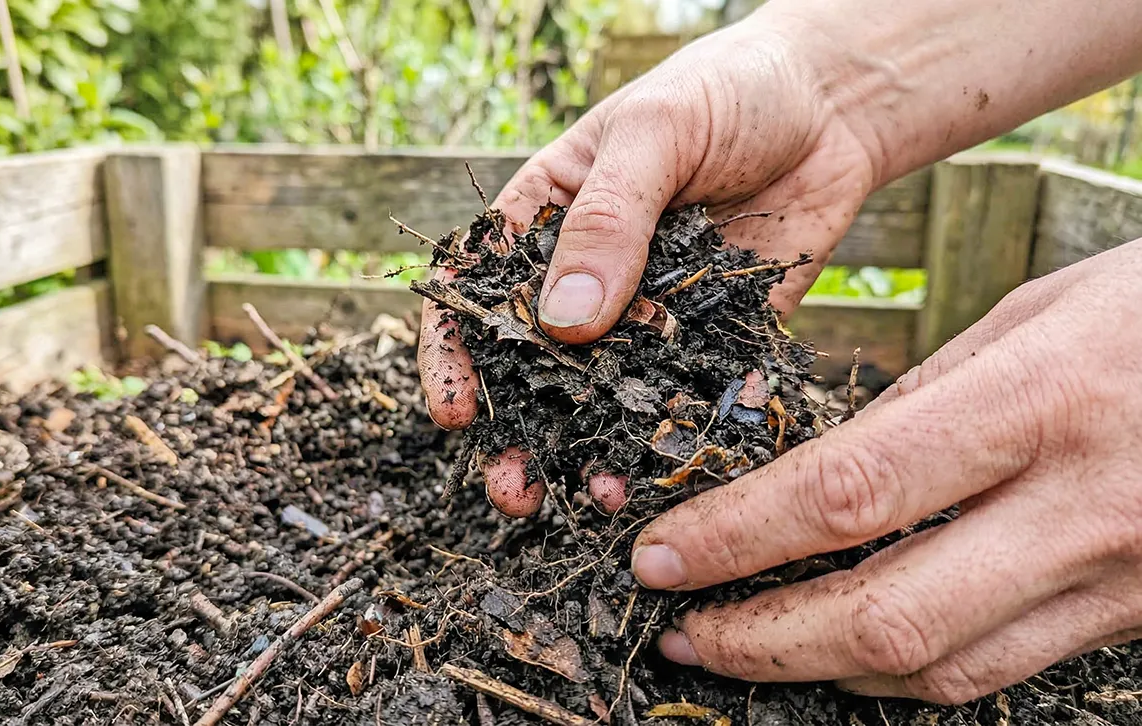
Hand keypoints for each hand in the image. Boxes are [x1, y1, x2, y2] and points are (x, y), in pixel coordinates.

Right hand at [418, 18, 879, 515]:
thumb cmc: (725, 92)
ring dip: (595, 450)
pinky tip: (675, 471)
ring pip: (609, 394)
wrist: (834, 103)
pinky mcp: (712, 337)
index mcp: (545, 217)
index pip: (477, 290)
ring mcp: (649, 313)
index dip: (455, 354)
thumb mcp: (655, 137)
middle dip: (520, 432)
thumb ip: (609, 223)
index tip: (455, 413)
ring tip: (596, 497)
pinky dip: (680, 435)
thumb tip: (565, 323)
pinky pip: (690, 395)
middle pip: (536, 364)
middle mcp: (589, 275)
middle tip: (516, 488)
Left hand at [633, 239, 1141, 703]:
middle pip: (886, 616)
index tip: (660, 554)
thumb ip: (924, 399)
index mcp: (1040, 403)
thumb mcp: (1035, 314)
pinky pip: (999, 667)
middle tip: (680, 631)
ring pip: (940, 667)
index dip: (736, 537)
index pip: (847, 493)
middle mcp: (1083, 507)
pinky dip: (907, 669)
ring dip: (821, 669)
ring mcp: (1122, 579)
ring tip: (741, 648)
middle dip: (760, 640)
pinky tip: (845, 649)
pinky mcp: (1138, 619)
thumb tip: (815, 473)